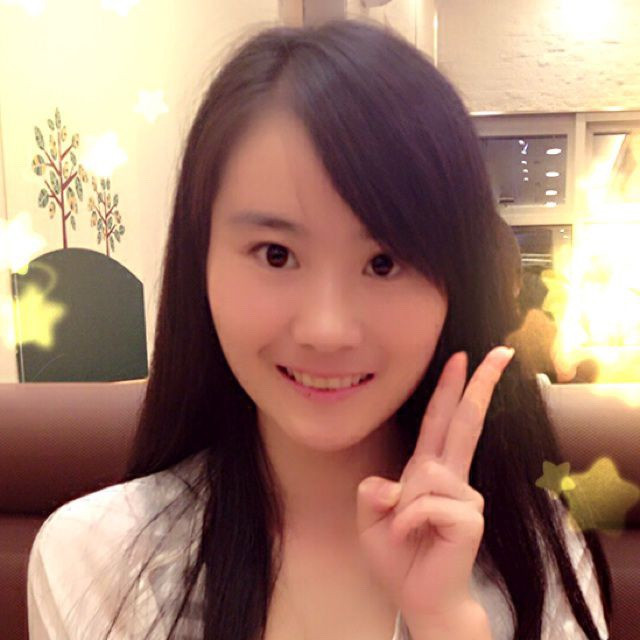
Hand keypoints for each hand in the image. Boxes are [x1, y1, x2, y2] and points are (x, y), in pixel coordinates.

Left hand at [356, 346, 514, 620]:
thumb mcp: (371, 518)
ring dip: (401, 507)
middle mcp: (450, 477)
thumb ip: (374, 492)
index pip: (441, 421)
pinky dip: (406, 523)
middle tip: (499, 351)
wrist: (419, 597)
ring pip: (424, 476)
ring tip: (405, 532)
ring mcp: (464, 496)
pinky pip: (424, 505)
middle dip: (480, 385)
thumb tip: (393, 484)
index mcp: (427, 470)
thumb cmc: (398, 554)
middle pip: (465, 422)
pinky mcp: (468, 517)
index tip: (464, 358)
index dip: (451, 389)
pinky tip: (411, 538)